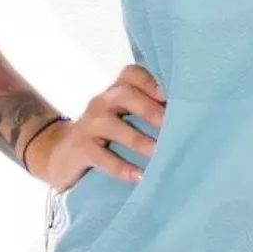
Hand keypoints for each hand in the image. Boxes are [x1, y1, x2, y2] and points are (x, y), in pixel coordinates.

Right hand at [28, 64, 165, 189]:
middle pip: (125, 95)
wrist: (62, 155)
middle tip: (173, 127)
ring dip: (139, 140)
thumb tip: (190, 120)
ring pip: (113, 126)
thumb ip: (147, 112)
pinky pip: (101, 156)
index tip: (171, 96)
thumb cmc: (105, 137)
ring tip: (160, 154)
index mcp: (116, 91)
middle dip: (150, 110)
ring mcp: (89, 124)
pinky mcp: (80, 149)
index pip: (132, 74)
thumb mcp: (122, 118)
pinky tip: (139, 177)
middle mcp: (102, 102)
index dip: (152, 81)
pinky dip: (121, 167)